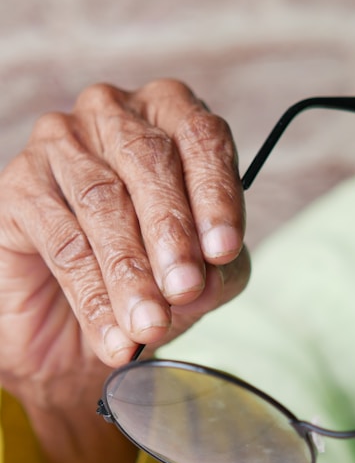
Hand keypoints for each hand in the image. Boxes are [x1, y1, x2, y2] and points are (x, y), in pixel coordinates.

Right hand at [0, 79, 248, 462]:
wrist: (86, 339)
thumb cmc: (156, 296)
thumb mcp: (205, 277)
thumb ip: (224, 259)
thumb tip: (225, 258)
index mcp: (171, 129)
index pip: (203, 136)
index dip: (216, 192)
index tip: (221, 254)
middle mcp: (113, 124)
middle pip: (150, 163)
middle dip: (172, 232)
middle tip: (187, 291)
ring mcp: (58, 150)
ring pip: (104, 202)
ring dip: (133, 268)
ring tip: (153, 324)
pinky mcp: (19, 193)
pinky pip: (60, 235)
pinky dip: (95, 287)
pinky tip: (118, 332)